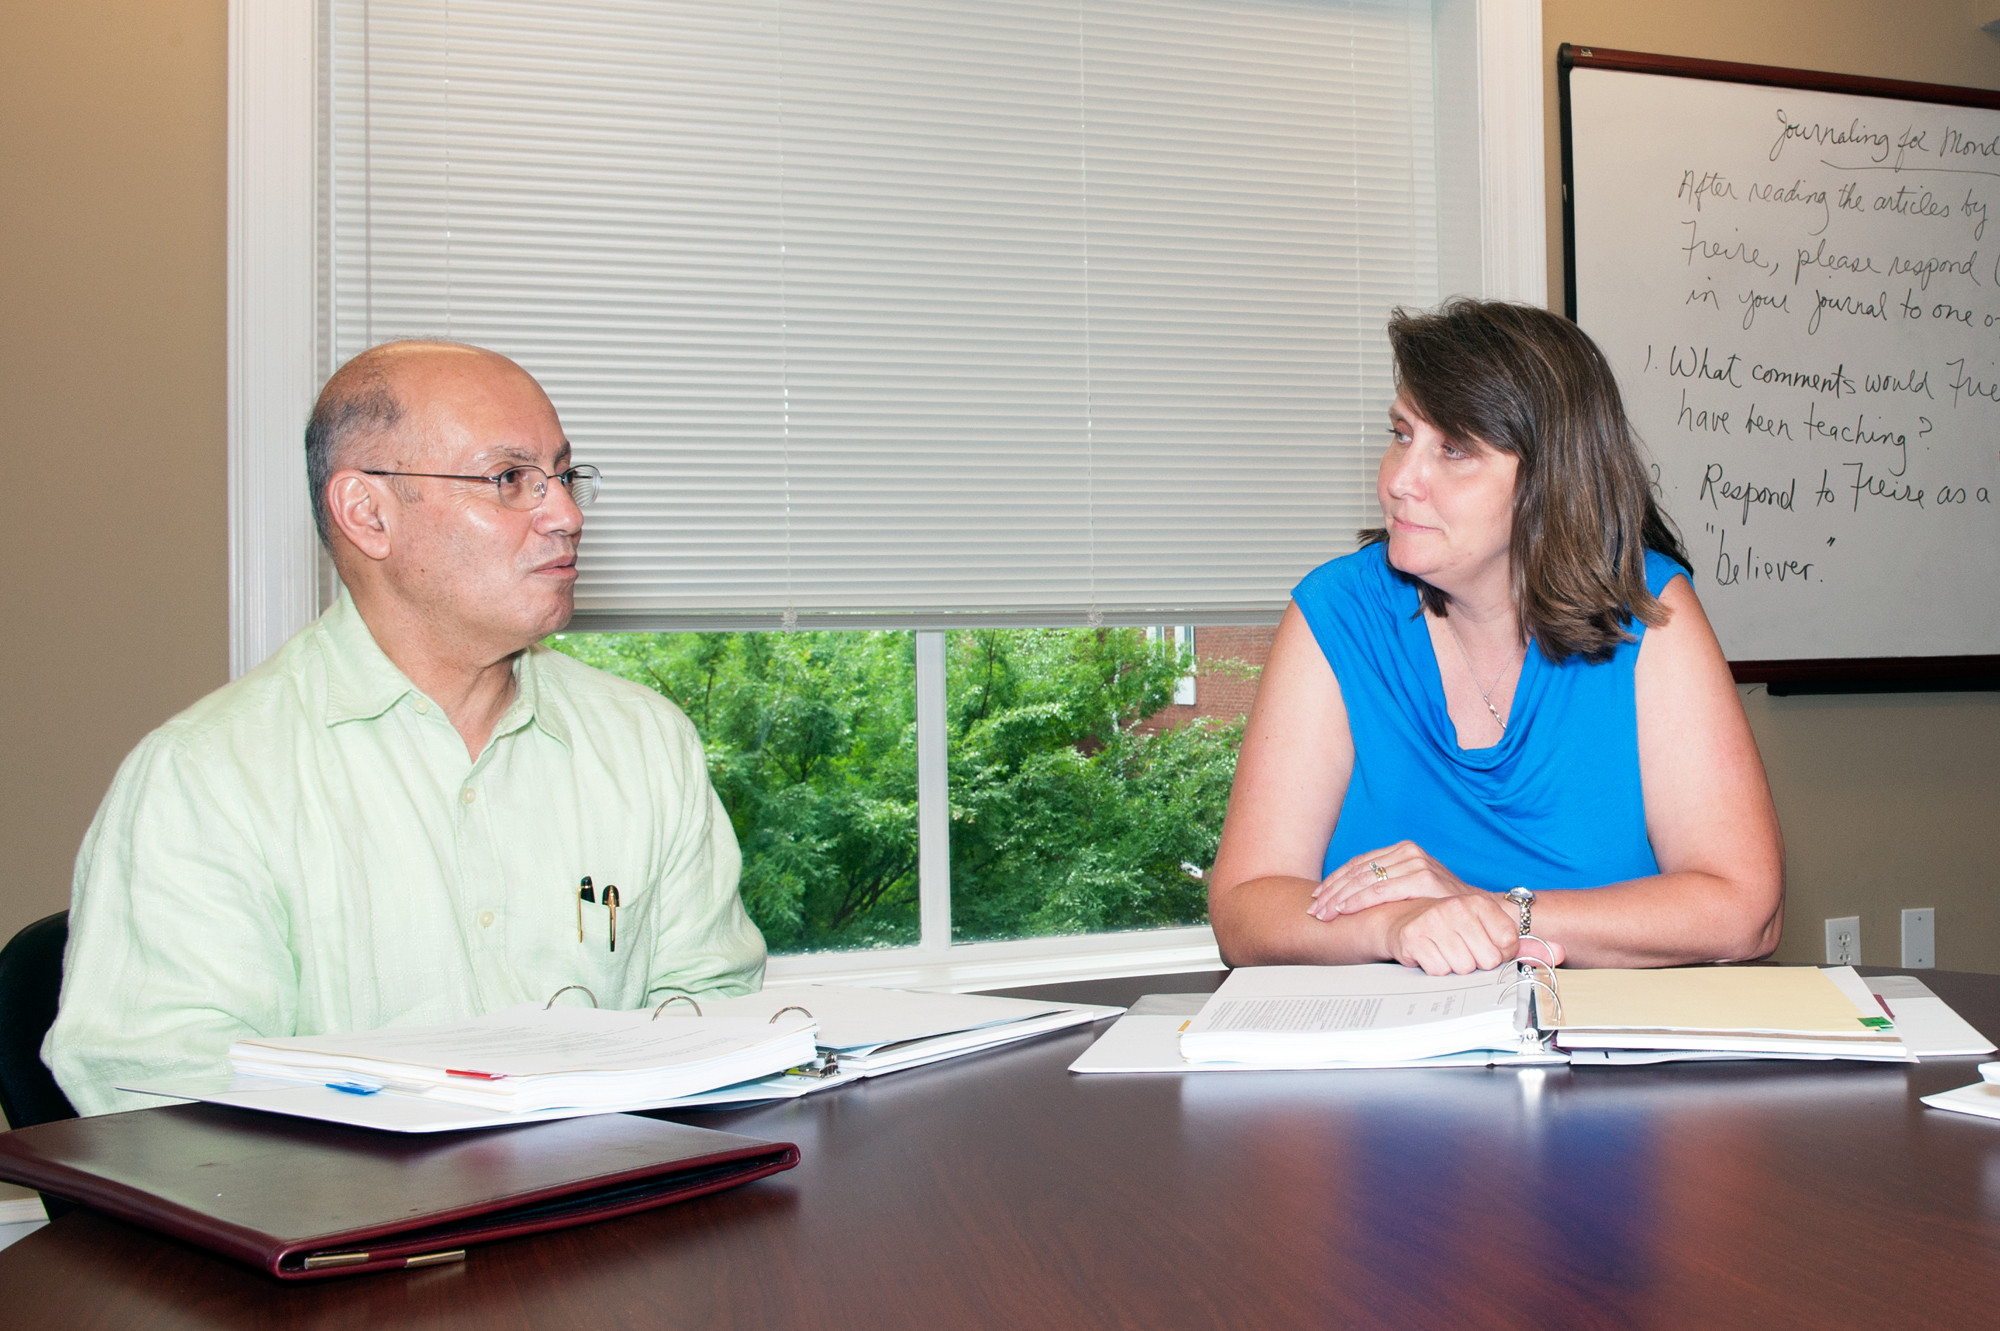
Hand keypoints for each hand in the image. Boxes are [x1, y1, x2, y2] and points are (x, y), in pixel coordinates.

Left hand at [1307, 841, 1476, 919]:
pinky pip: (1382, 890)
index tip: (1316, 897)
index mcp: (1402, 850)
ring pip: (1364, 880)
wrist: (1480, 910)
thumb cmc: (1442, 903)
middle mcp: (1408, 852)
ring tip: (1323, 913)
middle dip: (1331, 892)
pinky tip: (1344, 910)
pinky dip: (1359, 900)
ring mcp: (1416, 863)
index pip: (1358, 864)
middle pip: (1357, 871)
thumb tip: (1351, 898)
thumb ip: (1388, 885)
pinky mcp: (1423, 878)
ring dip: (1339, 898)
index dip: (1334, 881)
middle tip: (1314, 910)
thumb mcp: (1412, 888)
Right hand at [1370, 894, 1566, 975]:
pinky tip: (1429, 955)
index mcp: (1478, 903)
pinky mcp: (1414, 937)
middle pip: (1486, 961)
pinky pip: (1438, 971)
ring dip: (1453, 968)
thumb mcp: (1486, 931)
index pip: (1507, 945)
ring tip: (1444, 952)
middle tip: (1460, 951)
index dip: (1497, 954)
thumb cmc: (1448, 928)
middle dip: (1475, 964)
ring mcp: (1433, 921)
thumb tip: (1560, 952)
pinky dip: (1434, 969)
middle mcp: (1456, 907)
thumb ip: (1525, 945)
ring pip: (1462, 968)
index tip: (1482, 946)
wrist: (1400, 920)